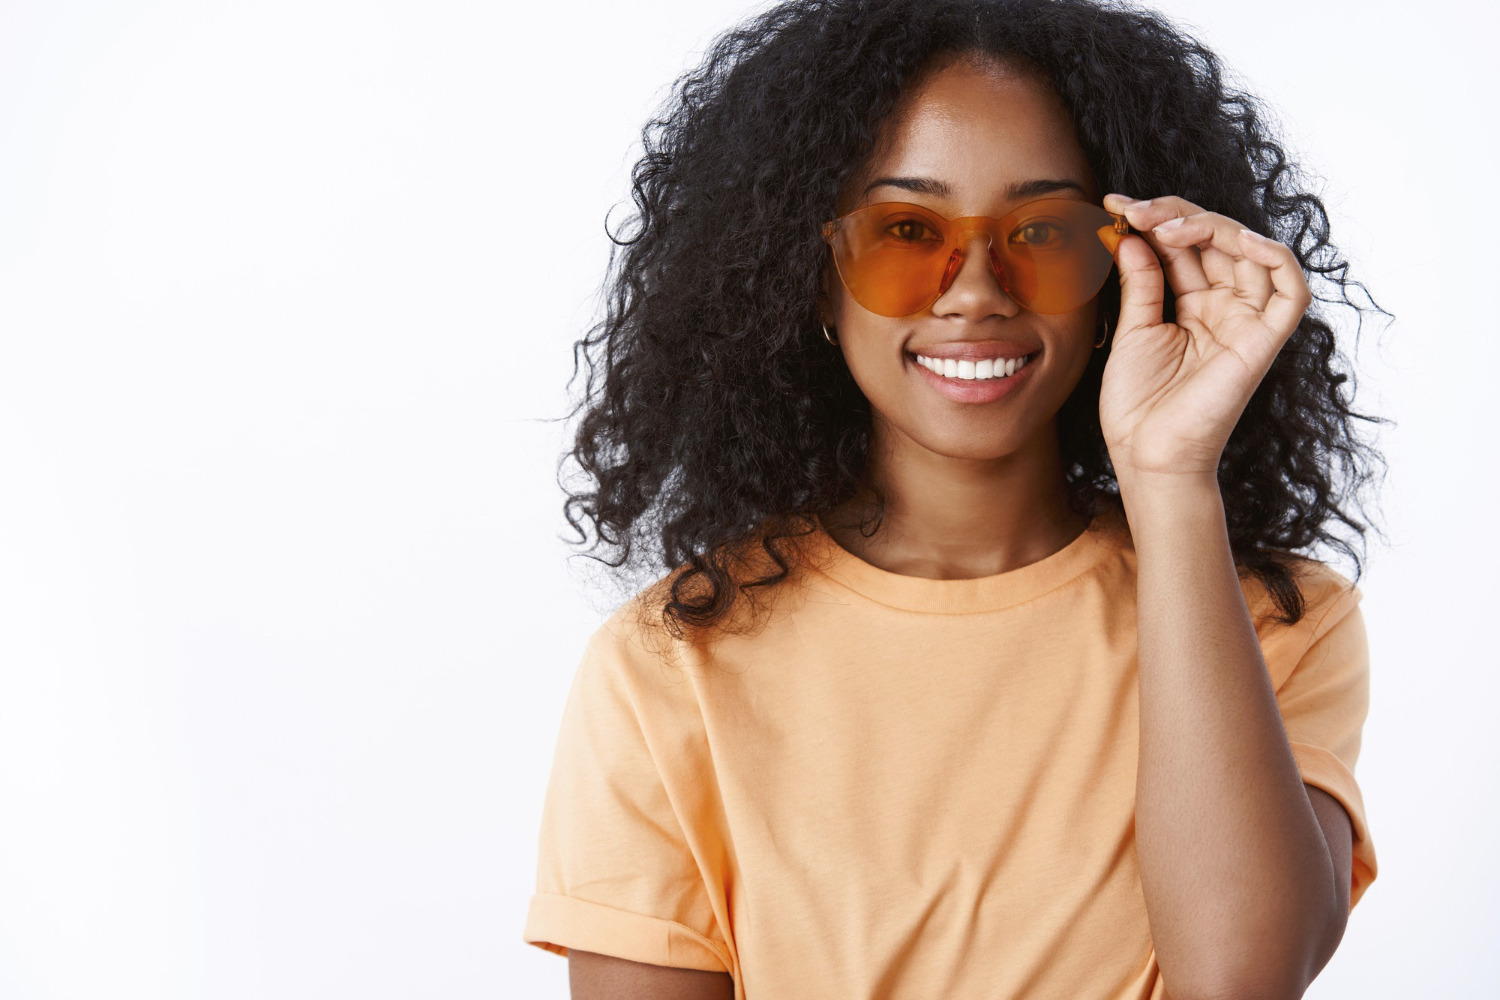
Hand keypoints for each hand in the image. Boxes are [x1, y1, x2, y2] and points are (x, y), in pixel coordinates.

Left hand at [1096, 193, 1310, 481]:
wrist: (1147, 455)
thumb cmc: (1137, 404)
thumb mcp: (1134, 330)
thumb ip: (1141, 281)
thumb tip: (1135, 233)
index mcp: (1193, 305)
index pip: (1186, 245)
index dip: (1156, 219)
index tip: (1114, 206)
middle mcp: (1224, 308)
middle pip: (1217, 239)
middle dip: (1175, 215)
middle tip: (1133, 210)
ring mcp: (1246, 322)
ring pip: (1250, 251)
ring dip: (1212, 226)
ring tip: (1164, 223)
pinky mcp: (1265, 341)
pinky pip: (1290, 289)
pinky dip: (1272, 256)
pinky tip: (1237, 239)